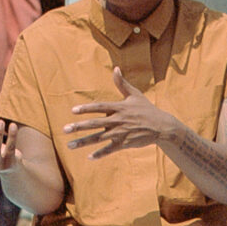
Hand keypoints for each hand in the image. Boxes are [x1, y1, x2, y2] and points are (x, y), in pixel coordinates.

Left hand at [65, 65, 179, 160]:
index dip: (86, 108)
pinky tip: (89, 157)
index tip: (73, 111)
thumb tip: (115, 68)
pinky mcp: (124, 143)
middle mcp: (117, 120)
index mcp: (119, 107)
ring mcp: (120, 133)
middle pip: (94, 124)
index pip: (99, 107)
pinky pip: (109, 149)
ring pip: (98, 138)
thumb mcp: (135, 94)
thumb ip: (122, 83)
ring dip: (83, 142)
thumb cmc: (146, 109)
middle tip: (65, 130)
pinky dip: (100, 154)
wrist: (161, 126)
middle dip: (78, 127)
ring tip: (69, 145)